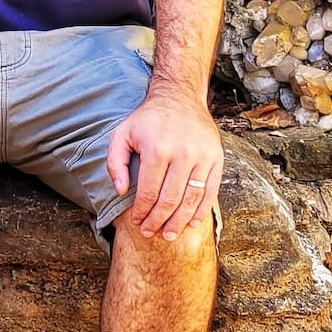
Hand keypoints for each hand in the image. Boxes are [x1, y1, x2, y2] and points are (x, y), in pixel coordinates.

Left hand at [106, 91, 223, 241]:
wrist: (179, 96)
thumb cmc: (148, 119)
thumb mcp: (122, 133)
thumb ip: (115, 162)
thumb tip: (121, 191)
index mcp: (157, 149)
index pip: (148, 192)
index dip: (142, 213)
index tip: (137, 223)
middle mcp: (182, 153)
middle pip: (170, 200)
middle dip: (158, 221)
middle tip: (150, 233)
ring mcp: (202, 156)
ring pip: (192, 199)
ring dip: (180, 222)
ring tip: (169, 234)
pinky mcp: (216, 158)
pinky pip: (210, 191)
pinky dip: (202, 210)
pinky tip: (192, 223)